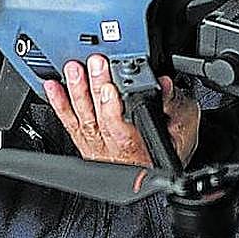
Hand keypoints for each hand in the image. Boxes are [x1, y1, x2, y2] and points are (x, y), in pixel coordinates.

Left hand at [43, 54, 198, 166]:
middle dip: (95, 90)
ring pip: (83, 120)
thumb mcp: (184, 129)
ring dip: (76, 93)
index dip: (112, 110)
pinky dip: (60, 104)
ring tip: (74, 70)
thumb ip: (175, 107)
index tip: (111, 88)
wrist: (155, 172)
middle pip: (99, 120)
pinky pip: (70, 123)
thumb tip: (165, 84)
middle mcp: (114, 152)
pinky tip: (54, 88)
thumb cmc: (170, 150)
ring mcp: (98, 148)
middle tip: (94, 65)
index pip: (122, 131)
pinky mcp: (86, 142)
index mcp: (140, 150)